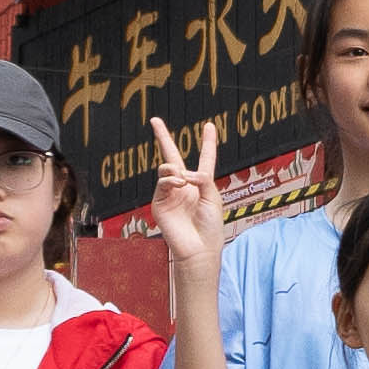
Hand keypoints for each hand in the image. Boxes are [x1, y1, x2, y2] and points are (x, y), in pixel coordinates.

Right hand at [143, 119, 227, 272]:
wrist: (199, 248)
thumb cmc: (211, 227)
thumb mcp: (214, 198)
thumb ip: (203, 179)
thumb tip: (184, 172)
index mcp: (202, 184)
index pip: (205, 158)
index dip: (208, 142)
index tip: (209, 126)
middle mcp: (184, 186)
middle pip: (172, 156)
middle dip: (163, 137)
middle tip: (155, 120)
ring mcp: (170, 193)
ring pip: (166, 168)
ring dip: (175, 170)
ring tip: (183, 182)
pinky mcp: (159, 203)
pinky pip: (162, 183)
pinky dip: (171, 180)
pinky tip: (179, 185)